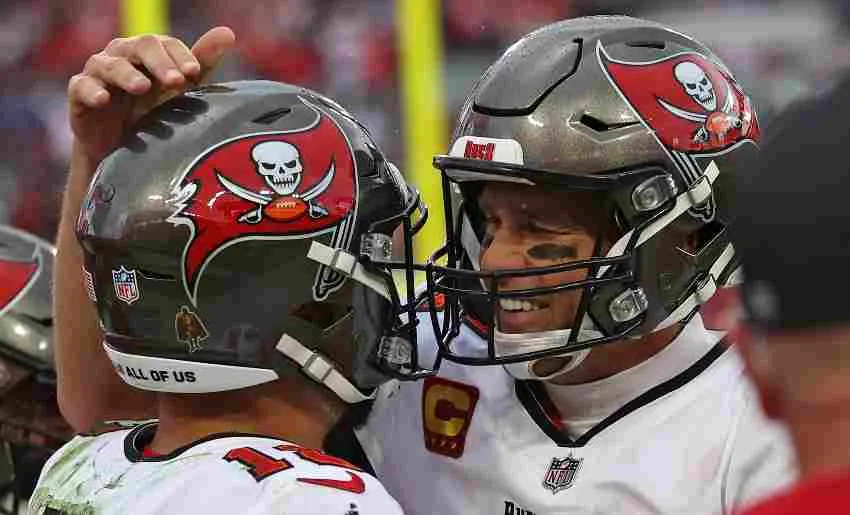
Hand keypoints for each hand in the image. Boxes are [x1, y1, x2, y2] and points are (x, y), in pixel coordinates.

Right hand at [67, 26, 235, 164]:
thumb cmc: (152, 110)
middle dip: (159, 62)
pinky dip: (92, 91)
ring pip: (110, 64)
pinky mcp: (80, 94)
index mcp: (148, 52)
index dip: (180, 55)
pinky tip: (104, 99)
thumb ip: (201, 63)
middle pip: (139, 47)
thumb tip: (228, 33)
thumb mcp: (178, 90)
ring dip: (127, 74)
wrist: (120, 147)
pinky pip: (82, 86)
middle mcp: (123, 55)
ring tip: (143, 87)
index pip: (165, 43)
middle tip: (176, 81)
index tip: (195, 72)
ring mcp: (99, 73)